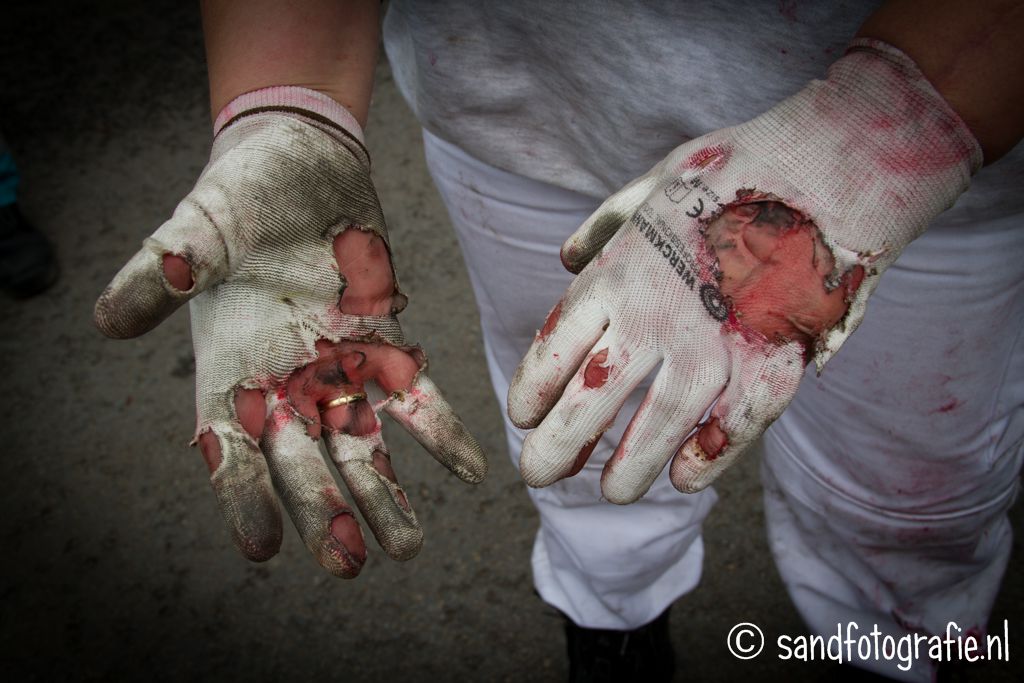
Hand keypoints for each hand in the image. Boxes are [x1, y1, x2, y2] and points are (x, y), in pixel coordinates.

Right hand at [94, 87, 485, 576]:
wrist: (301, 163)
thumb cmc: (239, 196)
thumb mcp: (196, 228)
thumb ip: (164, 271)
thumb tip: (107, 318)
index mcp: (231, 369)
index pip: (231, 448)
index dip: (242, 497)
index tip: (261, 547)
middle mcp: (284, 383)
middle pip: (303, 463)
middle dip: (325, 513)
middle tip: (348, 565)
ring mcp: (337, 368)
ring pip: (362, 445)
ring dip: (384, 496)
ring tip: (407, 548)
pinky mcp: (383, 343)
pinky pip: (415, 396)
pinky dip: (440, 431)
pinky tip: (470, 469)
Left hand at [508, 39, 979, 500]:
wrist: (828, 165)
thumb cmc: (734, 172)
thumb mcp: (652, 185)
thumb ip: (605, 226)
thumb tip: (566, 257)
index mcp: (616, 275)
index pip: (555, 348)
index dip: (533, 388)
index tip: (520, 416)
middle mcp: (654, 317)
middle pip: (592, 398)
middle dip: (559, 443)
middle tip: (536, 474)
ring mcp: (713, 344)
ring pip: (658, 423)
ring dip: (631, 465)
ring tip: (611, 495)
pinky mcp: (770, 361)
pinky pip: (734, 425)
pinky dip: (710, 457)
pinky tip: (686, 481)